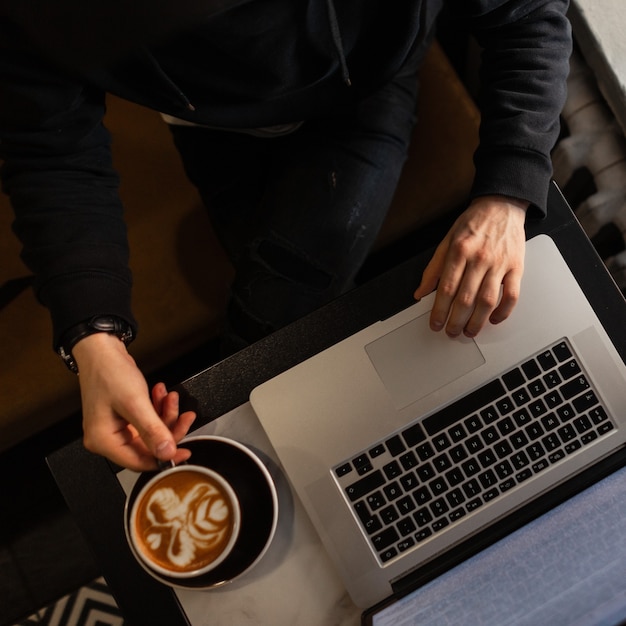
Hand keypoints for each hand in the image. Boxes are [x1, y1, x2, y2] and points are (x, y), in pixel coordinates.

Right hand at [73, 333, 195, 470]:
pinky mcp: (123, 416)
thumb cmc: (109, 372)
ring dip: (164, 414)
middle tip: (185, 417)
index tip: (185, 451)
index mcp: (103, 441)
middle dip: (168, 428)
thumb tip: (167, 453)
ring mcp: (115, 426)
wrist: (102, 348)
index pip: (139, 462)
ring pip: (150, 431)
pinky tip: (161, 394)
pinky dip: (157, 408)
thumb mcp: (135, 402)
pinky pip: (147, 419)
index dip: (163, 457)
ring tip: (171, 398)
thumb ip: (153, 430)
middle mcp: (107, 438)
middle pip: (147, 446)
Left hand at [413, 195, 527, 337]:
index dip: (439, 311)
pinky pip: (512, 295)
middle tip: (451, 332)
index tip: (435, 324)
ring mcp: (499, 264)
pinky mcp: (516, 267)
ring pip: (488, 301)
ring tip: (469, 332)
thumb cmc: (473, 224)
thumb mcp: (446, 241)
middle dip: (456, 321)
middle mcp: (479, 258)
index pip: (446, 288)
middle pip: (466, 299)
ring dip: (477, 321)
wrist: (501, 205)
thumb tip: (421, 292)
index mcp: (459, 252)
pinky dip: (503, 311)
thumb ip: (433, 269)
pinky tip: (494, 319)